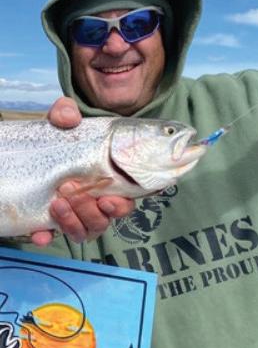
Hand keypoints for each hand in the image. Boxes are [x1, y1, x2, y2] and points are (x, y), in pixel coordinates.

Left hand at [31, 97, 134, 246]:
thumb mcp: (65, 117)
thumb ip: (67, 112)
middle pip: (106, 218)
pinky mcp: (58, 219)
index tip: (107, 200)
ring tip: (57, 202)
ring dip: (73, 222)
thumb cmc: (65, 133)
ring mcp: (80, 212)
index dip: (120, 206)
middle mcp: (100, 200)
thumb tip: (68, 118)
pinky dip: (50, 236)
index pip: (127, 200)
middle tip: (71, 189)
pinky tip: (41, 234)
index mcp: (112, 179)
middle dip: (90, 210)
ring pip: (87, 230)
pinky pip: (57, 235)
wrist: (46, 144)